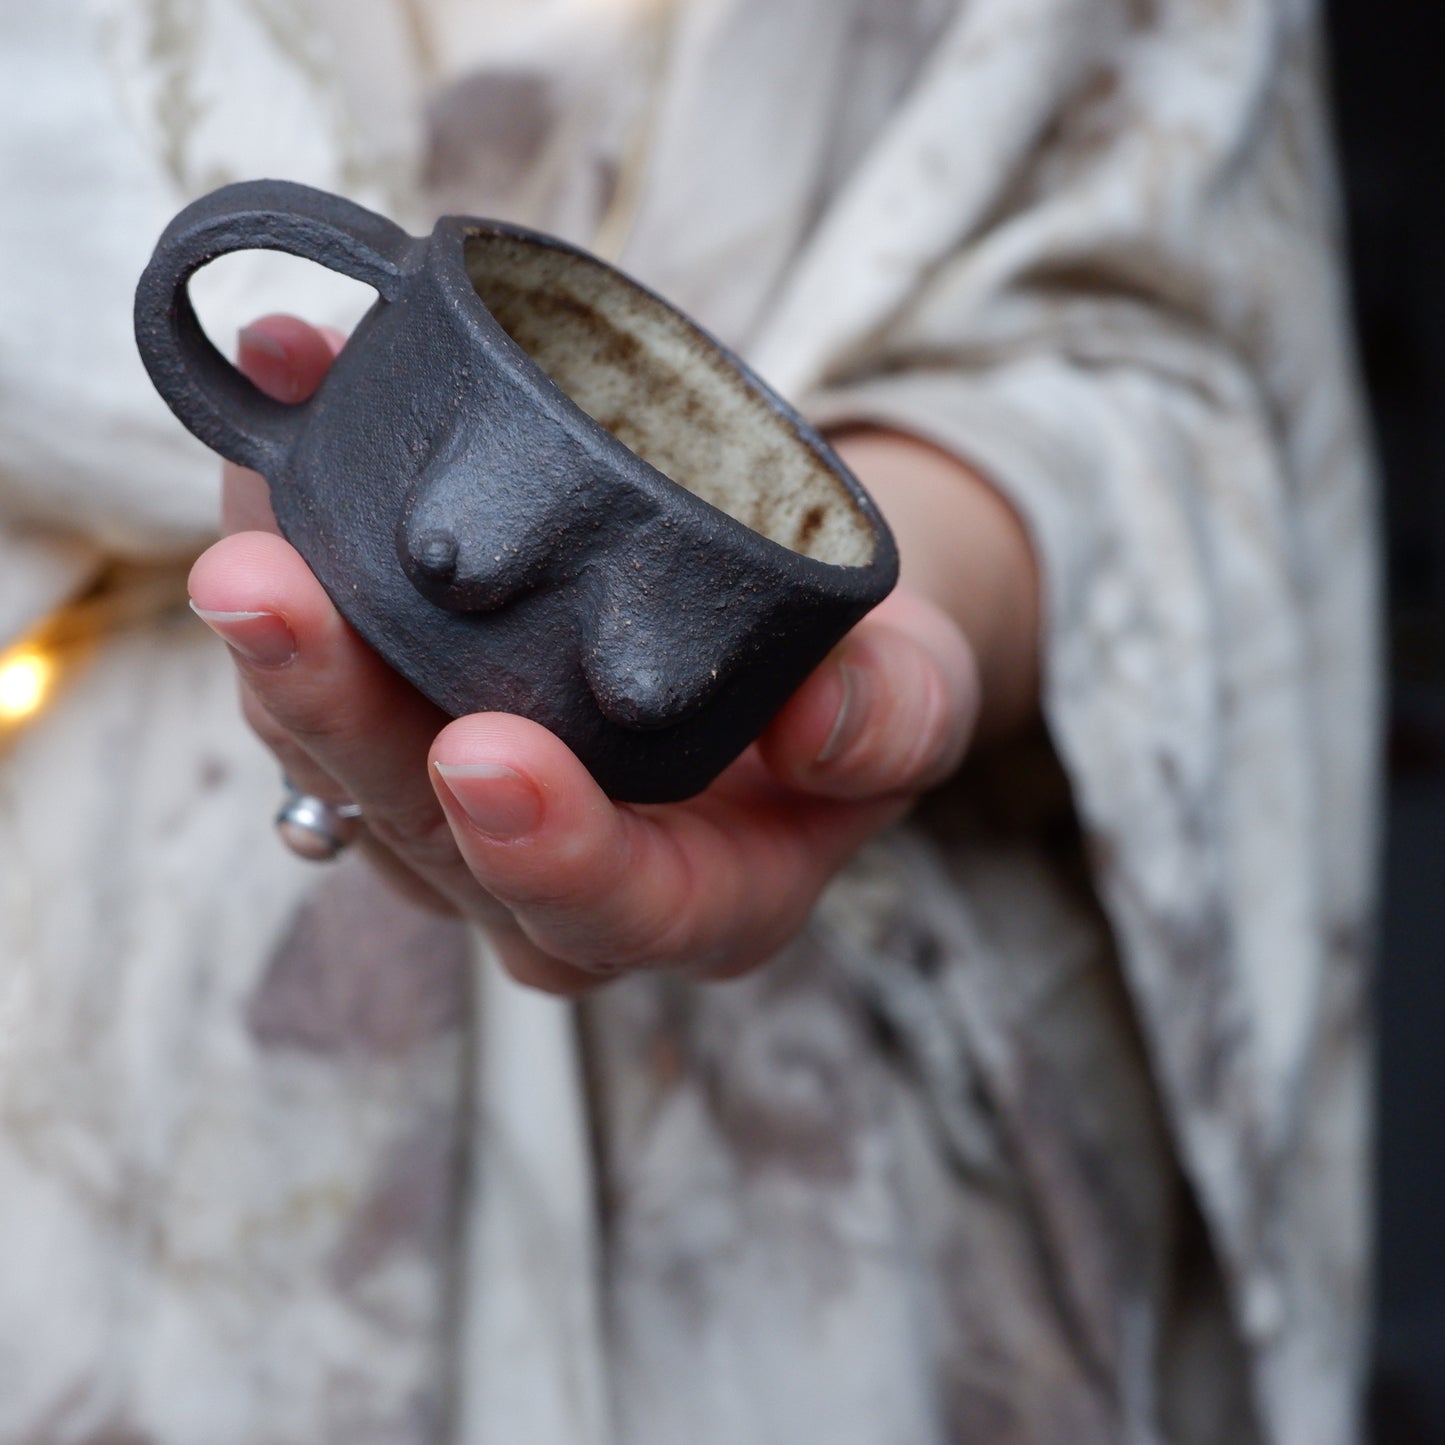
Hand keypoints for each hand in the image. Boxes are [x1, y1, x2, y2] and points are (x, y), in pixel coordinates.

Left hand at [189, 316, 1034, 993]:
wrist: (787, 643)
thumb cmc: (855, 681)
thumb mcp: (916, 693)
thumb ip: (891, 715)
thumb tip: (818, 719)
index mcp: (695, 897)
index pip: (614, 910)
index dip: (547, 852)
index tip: (488, 756)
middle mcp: (555, 880)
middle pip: (425, 838)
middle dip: (337, 720)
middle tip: (268, 591)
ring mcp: (461, 813)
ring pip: (334, 761)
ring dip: (275, 640)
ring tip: (248, 495)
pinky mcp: (407, 721)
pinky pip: (320, 665)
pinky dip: (290, 552)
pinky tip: (268, 437)